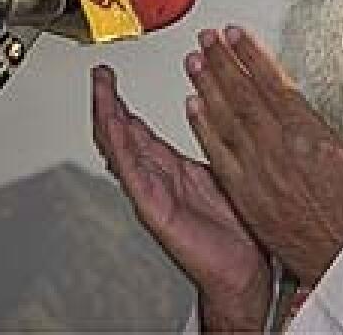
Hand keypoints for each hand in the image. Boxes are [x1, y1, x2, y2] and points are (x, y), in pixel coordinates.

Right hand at [91, 65, 271, 330]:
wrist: (242, 267)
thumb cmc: (235, 225)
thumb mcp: (220, 171)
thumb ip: (208, 143)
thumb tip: (208, 113)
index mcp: (170, 168)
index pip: (137, 129)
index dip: (120, 102)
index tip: (109, 77)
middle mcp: (157, 179)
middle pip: (121, 135)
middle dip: (108, 103)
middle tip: (100, 76)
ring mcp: (152, 194)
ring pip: (121, 150)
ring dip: (109, 118)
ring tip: (101, 92)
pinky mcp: (155, 210)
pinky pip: (134, 175)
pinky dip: (122, 150)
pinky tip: (115, 131)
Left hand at [184, 26, 342, 285]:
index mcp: (311, 137)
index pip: (273, 85)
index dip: (252, 56)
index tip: (236, 34)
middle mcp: (279, 152)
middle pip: (243, 97)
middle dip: (223, 62)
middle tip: (207, 37)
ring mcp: (259, 175)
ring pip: (226, 121)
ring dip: (208, 87)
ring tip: (194, 61)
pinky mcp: (247, 197)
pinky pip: (218, 155)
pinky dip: (204, 128)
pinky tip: (192, 108)